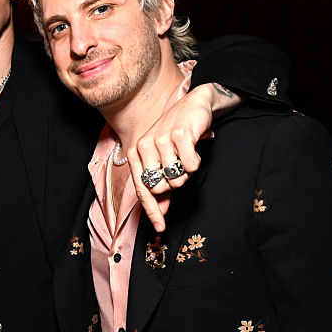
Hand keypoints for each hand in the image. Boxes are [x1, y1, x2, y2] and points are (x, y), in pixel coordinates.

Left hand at [131, 82, 238, 231]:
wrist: (195, 104)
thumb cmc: (177, 135)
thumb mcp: (164, 159)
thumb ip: (161, 185)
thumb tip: (161, 212)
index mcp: (135, 152)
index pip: (142, 189)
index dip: (151, 210)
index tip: (160, 227)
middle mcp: (143, 146)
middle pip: (161, 187)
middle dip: (175, 184)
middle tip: (180, 166)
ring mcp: (160, 139)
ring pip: (177, 178)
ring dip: (187, 172)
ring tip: (187, 155)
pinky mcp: (179, 135)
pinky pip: (190, 166)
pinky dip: (196, 162)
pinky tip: (195, 148)